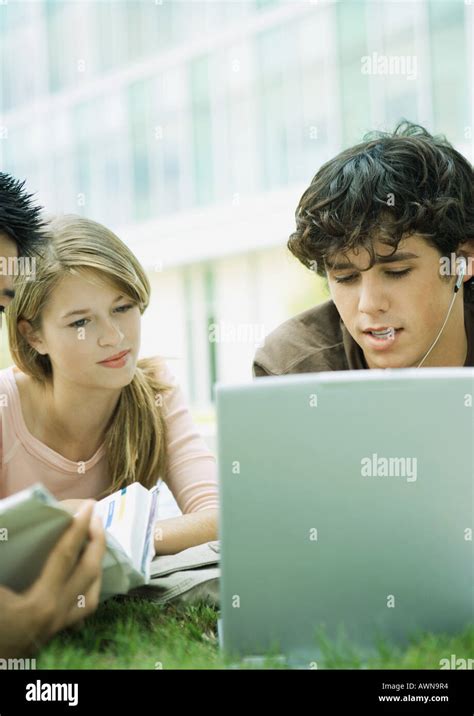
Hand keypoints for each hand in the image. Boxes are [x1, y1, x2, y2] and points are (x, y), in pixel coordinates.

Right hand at [0, 500, 105, 657]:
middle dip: (97, 542)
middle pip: (89, 573)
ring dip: (97, 568)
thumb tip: (6, 528)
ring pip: (91, 597)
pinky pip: (79, 613)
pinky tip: (80, 581)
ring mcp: (55, 628)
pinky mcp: (50, 636)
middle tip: (95, 517)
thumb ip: (4, 555)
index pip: (66, 556)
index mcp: (39, 603)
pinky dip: (85, 592)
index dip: (78, 527)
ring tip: (94, 546)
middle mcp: (56, 615)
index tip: (89, 505)